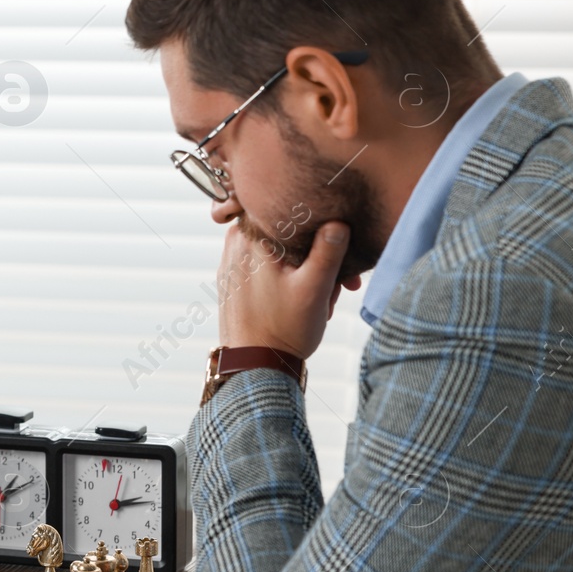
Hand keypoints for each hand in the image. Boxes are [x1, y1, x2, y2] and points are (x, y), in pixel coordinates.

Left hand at [217, 220, 351, 359]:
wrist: (254, 366)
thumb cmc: (283, 329)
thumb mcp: (315, 288)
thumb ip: (328, 251)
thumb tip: (338, 220)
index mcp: (252, 237)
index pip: (287, 205)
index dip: (319, 223)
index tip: (340, 245)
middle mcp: (236, 243)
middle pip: (288, 231)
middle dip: (318, 252)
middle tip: (340, 283)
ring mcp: (232, 261)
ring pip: (281, 250)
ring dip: (307, 268)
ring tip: (323, 297)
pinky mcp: (234, 279)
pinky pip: (268, 265)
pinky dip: (289, 277)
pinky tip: (304, 300)